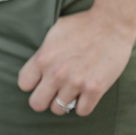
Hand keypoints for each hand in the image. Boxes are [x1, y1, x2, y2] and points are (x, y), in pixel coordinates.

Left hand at [17, 6, 135, 116]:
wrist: (111, 23)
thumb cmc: (82, 25)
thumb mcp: (55, 32)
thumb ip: (43, 52)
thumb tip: (36, 67)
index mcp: (44, 57)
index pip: (24, 84)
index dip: (33, 83)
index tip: (42, 79)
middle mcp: (56, 73)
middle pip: (37, 104)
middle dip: (45, 98)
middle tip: (56, 90)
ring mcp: (75, 83)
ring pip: (59, 109)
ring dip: (66, 100)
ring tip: (75, 86)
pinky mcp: (94, 90)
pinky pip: (81, 111)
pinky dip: (84, 104)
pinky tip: (87, 90)